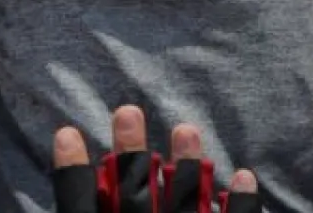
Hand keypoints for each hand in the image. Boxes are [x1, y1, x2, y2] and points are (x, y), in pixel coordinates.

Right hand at [52, 104, 261, 211]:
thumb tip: (76, 204)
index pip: (78, 208)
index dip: (71, 172)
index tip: (67, 132)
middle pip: (131, 198)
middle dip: (131, 153)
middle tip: (127, 110)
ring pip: (184, 207)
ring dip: (186, 167)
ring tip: (187, 128)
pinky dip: (242, 206)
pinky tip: (246, 176)